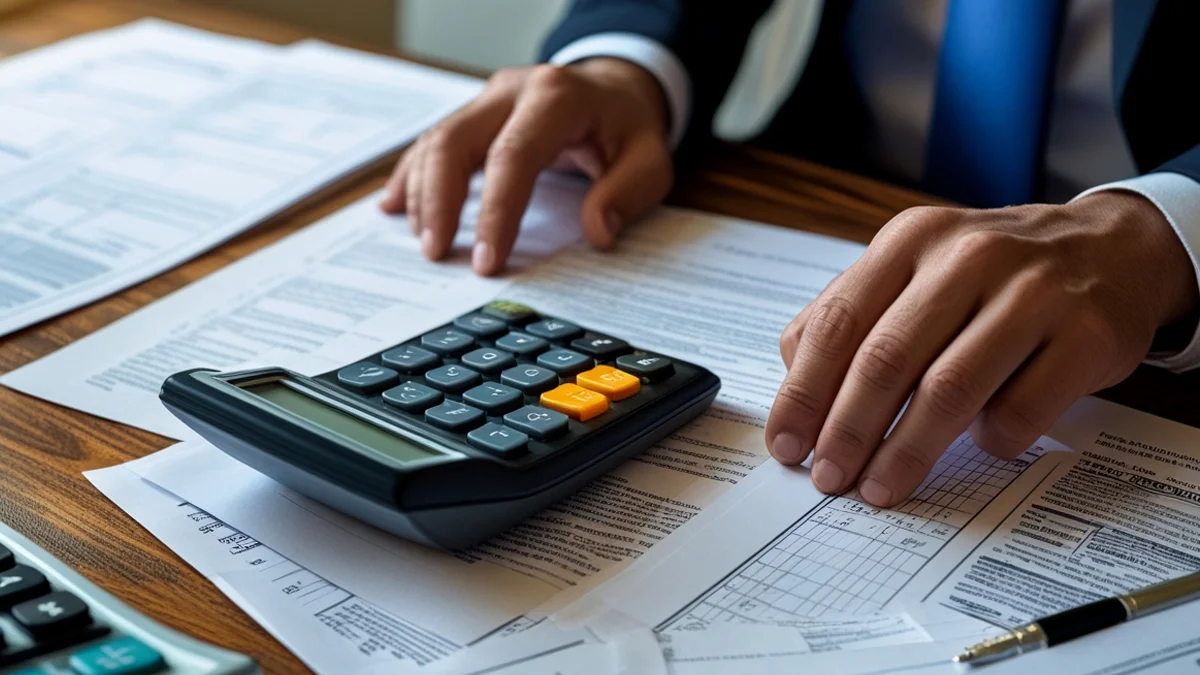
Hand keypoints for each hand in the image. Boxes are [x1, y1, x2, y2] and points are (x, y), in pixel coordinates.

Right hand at [380, 58, 672, 274]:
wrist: (615, 91)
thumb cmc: (628, 128)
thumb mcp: (650, 160)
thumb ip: (626, 194)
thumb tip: (597, 233)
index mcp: (555, 97)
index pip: (513, 155)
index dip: (495, 211)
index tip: (486, 260)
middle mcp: (510, 91)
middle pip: (454, 140)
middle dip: (438, 201)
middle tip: (435, 253)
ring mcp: (485, 101)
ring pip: (435, 142)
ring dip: (421, 194)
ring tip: (424, 243)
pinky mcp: (472, 117)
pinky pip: (431, 145)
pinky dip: (412, 178)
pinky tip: (395, 209)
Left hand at [765, 192, 1198, 506]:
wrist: (1111, 249)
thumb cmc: (993, 274)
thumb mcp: (916, 266)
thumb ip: (853, 314)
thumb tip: (796, 386)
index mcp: (911, 240)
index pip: (838, 322)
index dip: (805, 392)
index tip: (786, 444)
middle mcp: (968, 256)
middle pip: (887, 359)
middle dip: (847, 431)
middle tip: (829, 476)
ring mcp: (1033, 294)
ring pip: (949, 389)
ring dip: (906, 451)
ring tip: (880, 487)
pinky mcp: (1087, 336)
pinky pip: (1020, 410)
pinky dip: (990, 440)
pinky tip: (978, 446)